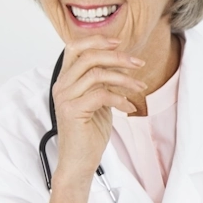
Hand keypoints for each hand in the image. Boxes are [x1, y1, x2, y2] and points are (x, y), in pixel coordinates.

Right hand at [51, 35, 146, 184]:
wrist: (79, 162)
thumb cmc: (89, 133)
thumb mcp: (98, 101)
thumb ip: (102, 82)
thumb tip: (121, 63)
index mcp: (65, 80)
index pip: (75, 47)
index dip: (98, 40)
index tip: (121, 42)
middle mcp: (62, 86)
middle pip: (89, 56)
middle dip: (118, 57)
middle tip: (139, 63)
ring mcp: (65, 98)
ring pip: (97, 74)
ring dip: (125, 79)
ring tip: (140, 88)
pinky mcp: (73, 111)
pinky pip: (101, 94)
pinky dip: (120, 98)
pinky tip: (129, 108)